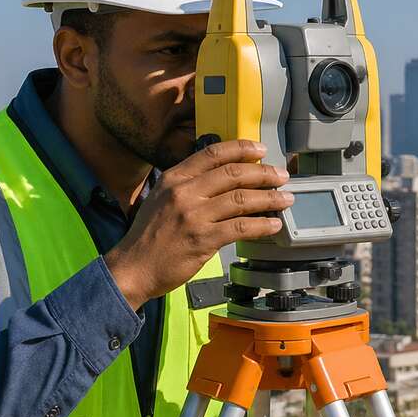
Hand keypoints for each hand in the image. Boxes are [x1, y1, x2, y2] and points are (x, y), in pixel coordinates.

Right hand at [104, 140, 291, 308]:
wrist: (133, 268)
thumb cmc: (149, 236)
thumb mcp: (161, 198)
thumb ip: (188, 185)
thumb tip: (223, 178)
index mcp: (174, 178)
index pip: (213, 154)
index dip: (241, 148)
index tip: (261, 149)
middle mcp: (184, 192)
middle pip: (233, 174)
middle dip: (263, 173)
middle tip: (281, 176)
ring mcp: (193, 216)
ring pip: (242, 200)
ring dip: (269, 198)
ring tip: (285, 199)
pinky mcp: (202, 240)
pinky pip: (240, 228)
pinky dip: (262, 225)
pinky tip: (273, 225)